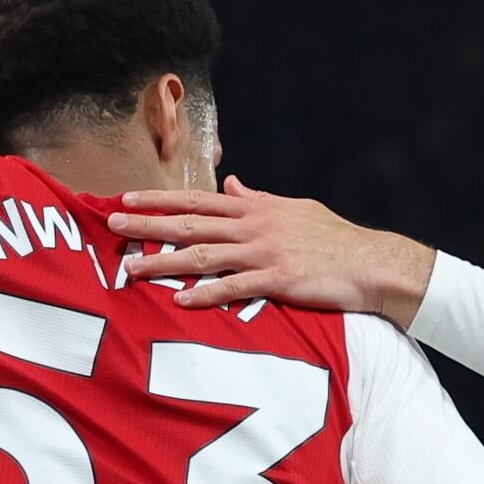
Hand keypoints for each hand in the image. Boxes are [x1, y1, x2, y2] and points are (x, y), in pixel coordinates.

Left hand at [107, 179, 438, 320]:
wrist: (371, 262)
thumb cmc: (334, 238)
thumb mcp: (293, 210)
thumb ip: (257, 198)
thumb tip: (231, 183)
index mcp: (255, 208)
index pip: (197, 200)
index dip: (159, 199)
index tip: (126, 198)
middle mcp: (254, 226)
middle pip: (190, 224)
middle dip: (148, 225)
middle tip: (112, 225)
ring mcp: (264, 253)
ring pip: (204, 256)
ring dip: (163, 262)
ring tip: (130, 270)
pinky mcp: (278, 280)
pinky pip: (234, 288)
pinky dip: (205, 294)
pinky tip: (179, 300)